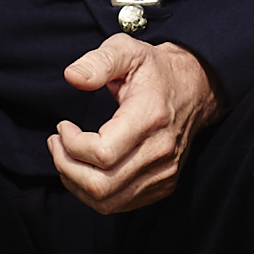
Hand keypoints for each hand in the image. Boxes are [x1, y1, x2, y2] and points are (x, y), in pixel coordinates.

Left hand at [49, 33, 219, 214]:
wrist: (197, 88)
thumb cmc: (155, 70)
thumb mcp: (127, 49)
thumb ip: (99, 61)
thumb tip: (72, 77)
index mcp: (150, 117)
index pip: (102, 154)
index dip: (71, 145)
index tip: (62, 126)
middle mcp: (160, 151)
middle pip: (100, 184)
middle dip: (66, 167)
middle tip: (56, 144)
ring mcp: (164, 172)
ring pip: (107, 200)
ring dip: (75, 183)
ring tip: (65, 157)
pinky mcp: (163, 185)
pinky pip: (119, 204)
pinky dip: (92, 193)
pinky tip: (84, 169)